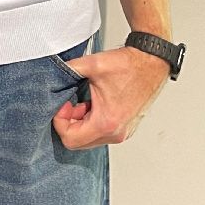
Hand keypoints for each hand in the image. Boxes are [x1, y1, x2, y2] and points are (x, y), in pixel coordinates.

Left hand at [52, 44, 171, 148]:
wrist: (151, 62)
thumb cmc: (129, 65)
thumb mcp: (92, 65)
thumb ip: (68, 69)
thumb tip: (53, 73)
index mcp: (106, 122)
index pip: (70, 139)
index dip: (59, 122)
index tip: (63, 105)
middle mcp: (116, 133)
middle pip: (78, 142)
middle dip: (68, 123)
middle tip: (70, 103)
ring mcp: (122, 132)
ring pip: (89, 139)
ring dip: (80, 123)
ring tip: (82, 102)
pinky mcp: (125, 128)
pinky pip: (100, 134)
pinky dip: (91, 122)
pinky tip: (92, 105)